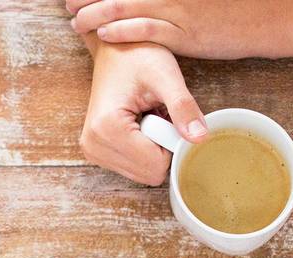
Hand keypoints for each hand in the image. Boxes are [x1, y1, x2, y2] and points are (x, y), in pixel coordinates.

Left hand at [68, 0, 292, 59]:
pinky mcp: (185, 31)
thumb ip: (167, 1)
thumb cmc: (231, 6)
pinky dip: (124, 29)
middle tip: (68, 1)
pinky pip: (148, 29)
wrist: (267, 17)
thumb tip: (142, 8)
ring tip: (76, 19)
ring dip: (97, 12)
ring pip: (128, 6)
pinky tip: (104, 34)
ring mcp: (177, 7)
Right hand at [81, 41, 206, 184]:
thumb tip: (199, 138)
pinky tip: (138, 123)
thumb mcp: (165, 75)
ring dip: (152, 148)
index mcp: (107, 129)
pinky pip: (133, 167)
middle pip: (148, 173)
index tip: (166, 114)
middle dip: (161, 146)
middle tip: (157, 114)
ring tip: (147, 116)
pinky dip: (142, 149)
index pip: (155, 166)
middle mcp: (94, 145)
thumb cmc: (137, 55)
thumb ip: (183, 107)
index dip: (170, 141)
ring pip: (142, 173)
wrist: (114, 49)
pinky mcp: (96, 152)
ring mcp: (92, 151)